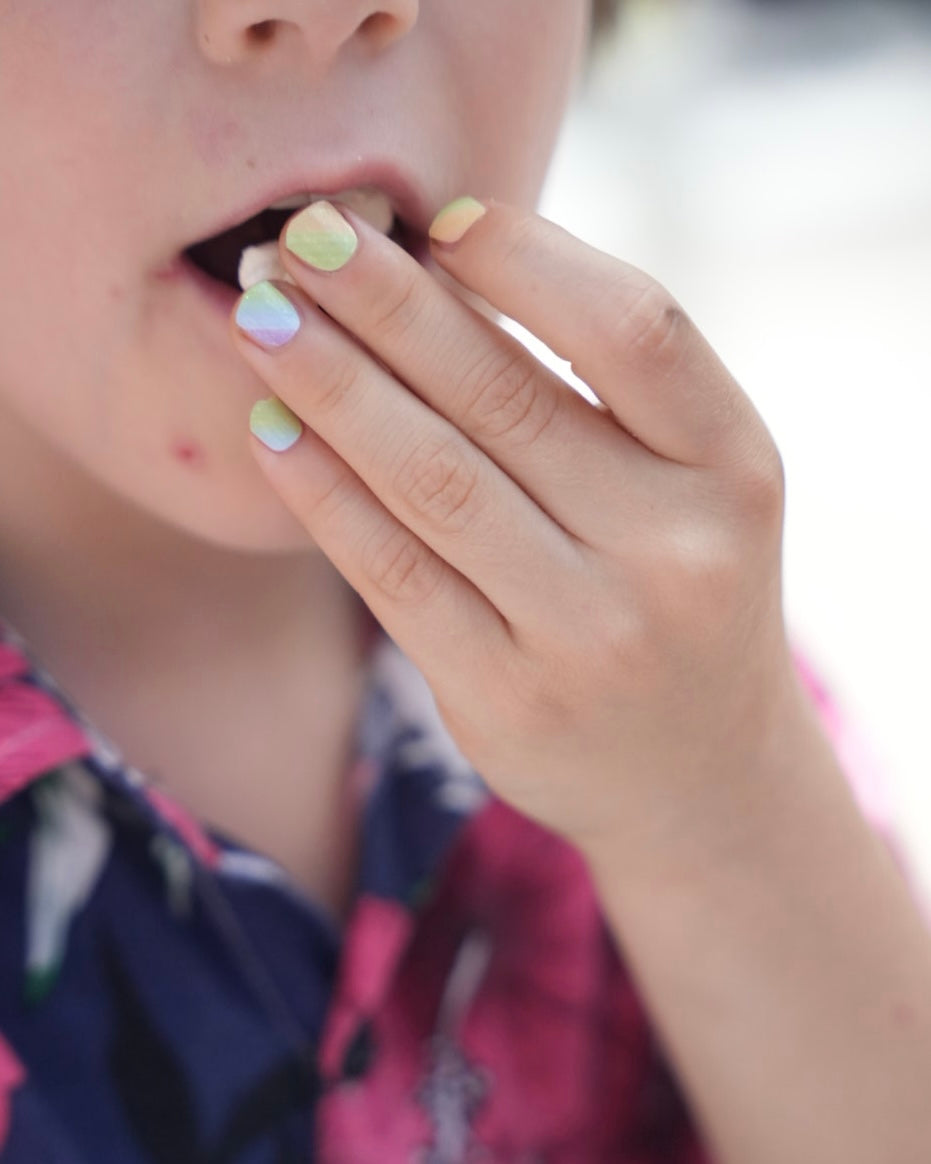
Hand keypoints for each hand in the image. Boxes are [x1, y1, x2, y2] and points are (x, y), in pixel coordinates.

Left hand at [229, 196, 796, 879]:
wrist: (697, 767)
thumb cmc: (679, 588)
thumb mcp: (689, 484)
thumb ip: (602, 388)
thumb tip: (439, 271)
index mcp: (735, 470)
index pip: (637, 330)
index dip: (528, 262)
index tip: (437, 222)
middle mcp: (674, 553)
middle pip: (507, 397)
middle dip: (388, 305)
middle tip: (303, 238)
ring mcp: (589, 635)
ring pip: (435, 480)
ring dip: (334, 387)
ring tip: (261, 318)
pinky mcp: (505, 698)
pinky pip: (395, 573)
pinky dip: (325, 494)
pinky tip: (276, 431)